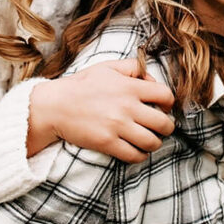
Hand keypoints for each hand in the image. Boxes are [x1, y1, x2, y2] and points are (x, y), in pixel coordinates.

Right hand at [29, 58, 175, 162]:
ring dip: (154, 143)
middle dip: (166, 127)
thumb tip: (150, 77)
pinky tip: (136, 150)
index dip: (169, 103)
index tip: (163, 108)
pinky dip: (140, 155)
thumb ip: (132, 67)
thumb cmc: (81, 86)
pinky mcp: (108, 143)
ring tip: (148, 139)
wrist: (54, 106)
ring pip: (153, 142)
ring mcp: (118, 127)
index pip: (166, 96)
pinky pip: (135, 155)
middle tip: (160, 128)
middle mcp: (127, 107)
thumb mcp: (106, 67)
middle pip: (164, 123)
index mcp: (129, 87)